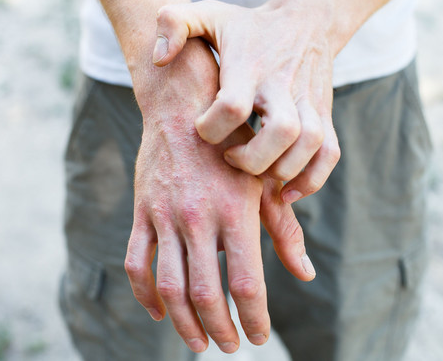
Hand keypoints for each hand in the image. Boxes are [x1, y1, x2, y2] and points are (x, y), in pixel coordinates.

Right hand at [124, 121, 314, 353]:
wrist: (185, 106)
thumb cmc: (235, 145)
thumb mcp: (265, 182)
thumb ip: (284, 230)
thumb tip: (305, 274)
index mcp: (236, 211)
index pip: (246, 284)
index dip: (254, 318)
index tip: (259, 336)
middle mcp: (199, 217)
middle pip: (207, 294)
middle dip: (221, 330)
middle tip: (231, 346)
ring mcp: (166, 215)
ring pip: (170, 287)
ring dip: (185, 323)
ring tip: (199, 342)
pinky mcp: (142, 211)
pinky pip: (137, 263)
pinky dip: (146, 295)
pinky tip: (161, 313)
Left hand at [151, 0, 340, 203]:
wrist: (306, 20)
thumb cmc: (247, 26)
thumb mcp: (207, 14)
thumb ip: (173, 24)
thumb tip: (159, 60)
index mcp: (249, 67)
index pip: (233, 105)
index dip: (213, 127)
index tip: (203, 128)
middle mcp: (283, 85)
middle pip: (281, 131)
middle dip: (252, 159)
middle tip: (230, 157)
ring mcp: (309, 101)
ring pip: (309, 145)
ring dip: (282, 171)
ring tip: (257, 175)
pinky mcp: (325, 114)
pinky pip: (329, 154)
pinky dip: (312, 179)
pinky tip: (288, 192)